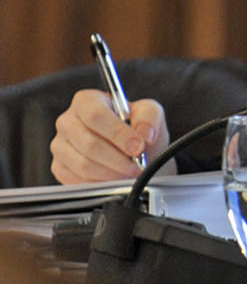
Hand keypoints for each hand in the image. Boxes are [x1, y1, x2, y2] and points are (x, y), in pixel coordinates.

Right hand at [50, 89, 176, 183]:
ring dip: (111, 173)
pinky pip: (76, 180)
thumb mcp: (150, 114)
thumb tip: (144, 133)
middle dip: (118, 159)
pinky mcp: (59, 167)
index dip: (118, 133)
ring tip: (129, 172)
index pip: (96, 115)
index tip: (137, 147)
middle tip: (137, 165)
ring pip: (83, 164)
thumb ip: (149, 117)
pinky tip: (114, 177)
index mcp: (87, 101)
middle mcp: (68, 121)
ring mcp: (60, 145)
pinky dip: (100, 182)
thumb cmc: (137, 128)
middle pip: (89, 143)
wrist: (132, 151)